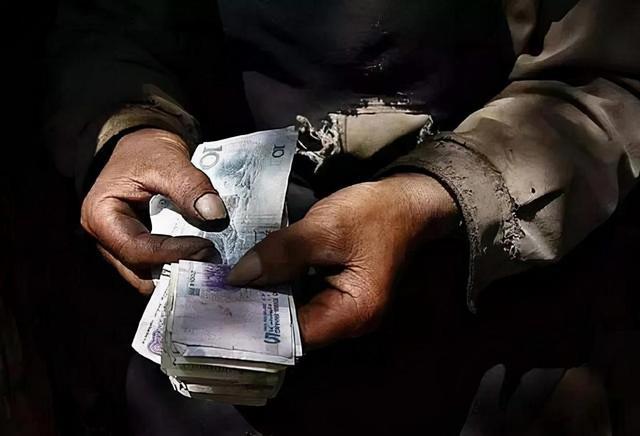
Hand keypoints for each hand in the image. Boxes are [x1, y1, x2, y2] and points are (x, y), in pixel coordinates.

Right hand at [81, 128, 227, 293]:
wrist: (141, 146)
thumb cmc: (145, 151)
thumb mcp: (168, 160)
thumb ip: (190, 186)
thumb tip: (214, 215)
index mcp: (101, 216)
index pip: (136, 249)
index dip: (172, 253)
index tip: (206, 247)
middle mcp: (106, 239)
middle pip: (140, 273)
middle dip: (176, 270)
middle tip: (212, 260)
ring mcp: (121, 247)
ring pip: (150, 275)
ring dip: (180, 270)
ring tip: (210, 260)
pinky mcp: (140, 249)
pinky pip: (159, 266)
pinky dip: (180, 264)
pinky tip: (204, 257)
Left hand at [227, 174, 458, 347]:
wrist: (406, 200)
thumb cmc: (375, 214)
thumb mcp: (326, 228)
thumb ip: (282, 253)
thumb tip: (238, 277)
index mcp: (353, 314)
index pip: (295, 334)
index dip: (257, 324)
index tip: (222, 309)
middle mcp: (348, 321)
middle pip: (293, 327)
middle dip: (256, 312)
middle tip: (215, 298)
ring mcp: (342, 308)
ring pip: (294, 312)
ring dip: (265, 298)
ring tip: (226, 287)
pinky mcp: (335, 292)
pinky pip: (300, 297)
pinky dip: (278, 286)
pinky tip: (253, 274)